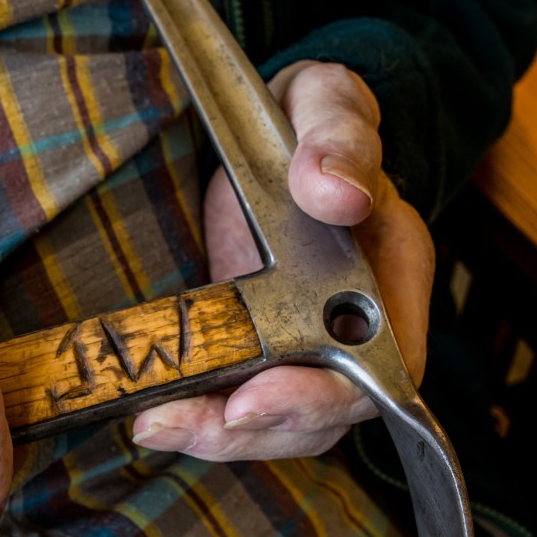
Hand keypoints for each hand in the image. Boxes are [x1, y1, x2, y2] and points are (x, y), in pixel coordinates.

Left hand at [132, 61, 433, 460]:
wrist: (283, 130)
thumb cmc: (316, 119)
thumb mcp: (330, 103)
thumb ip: (340, 137)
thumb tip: (336, 191)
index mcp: (390, 279)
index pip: (378, 369)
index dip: (318, 398)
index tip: (251, 400)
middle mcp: (352, 329)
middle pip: (318, 417)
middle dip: (247, 431)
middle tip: (170, 422)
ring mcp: (302, 346)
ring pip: (272, 424)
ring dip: (211, 433)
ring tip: (151, 423)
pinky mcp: (255, 348)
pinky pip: (234, 401)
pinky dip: (195, 412)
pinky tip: (146, 410)